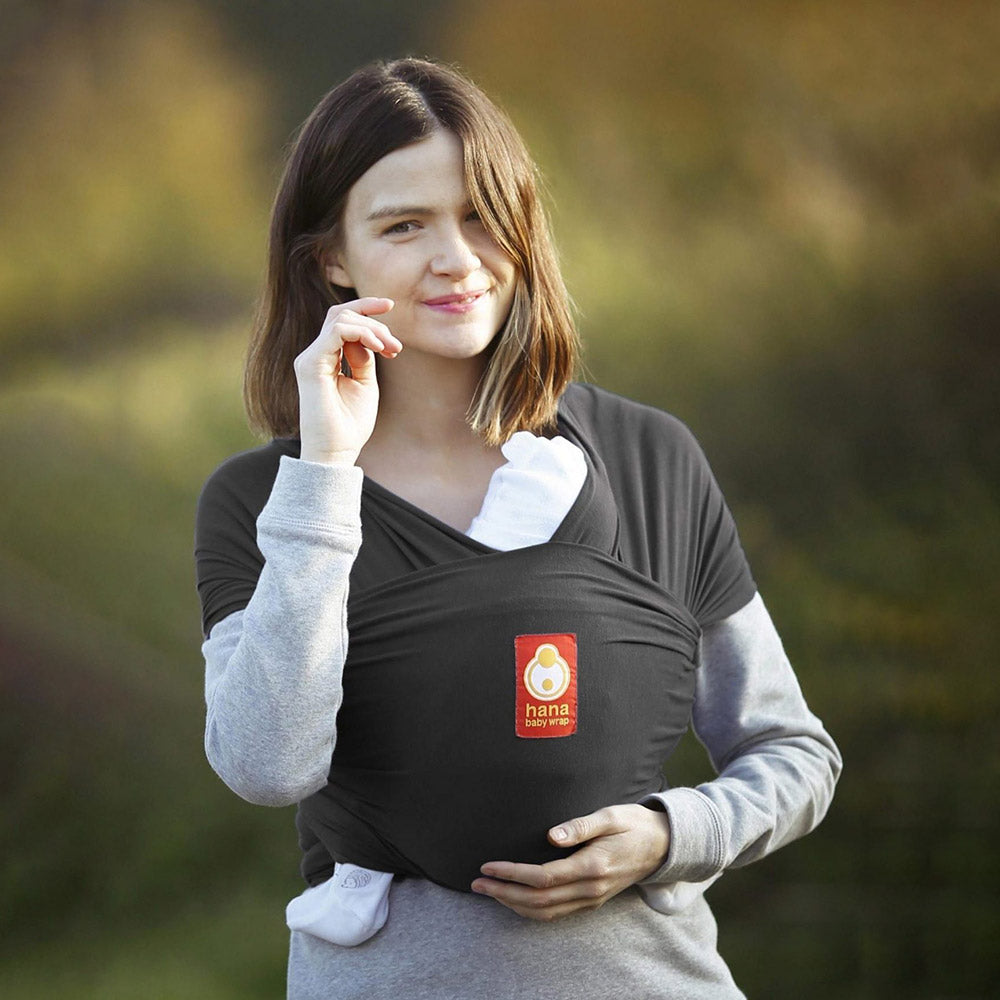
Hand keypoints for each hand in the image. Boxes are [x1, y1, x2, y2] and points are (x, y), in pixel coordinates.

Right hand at [293, 297, 402, 464]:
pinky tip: (378, 347)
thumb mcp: (365, 384)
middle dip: (375, 323)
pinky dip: (361, 333)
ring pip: (340, 318)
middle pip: (341, 314)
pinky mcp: (310, 365)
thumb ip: (364, 358)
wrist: (335, 453)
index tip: (391, 306)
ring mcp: (310, 358)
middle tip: (396, 348)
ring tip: (390, 349)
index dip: (366, 309)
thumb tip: (367, 337)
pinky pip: (336, 332)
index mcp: (325, 358)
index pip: (341, 320)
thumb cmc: (350, 425)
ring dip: (372, 329)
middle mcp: (314, 355)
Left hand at [471, 803, 670, 921]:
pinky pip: (556, 913)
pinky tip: (516, 899)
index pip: (543, 878)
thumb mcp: (610, 815)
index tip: (488, 866)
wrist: (663, 845)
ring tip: (489, 891)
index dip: (512, 874)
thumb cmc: (634, 824)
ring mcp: (592, 899)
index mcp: (592, 866)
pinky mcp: (592, 901)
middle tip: (477, 883)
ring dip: (513, 904)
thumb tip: (550, 836)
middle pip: (538, 901)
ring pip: (545, 913)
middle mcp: (590, 889)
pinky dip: (531, 910)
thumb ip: (580, 826)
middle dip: (504, 893)